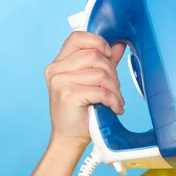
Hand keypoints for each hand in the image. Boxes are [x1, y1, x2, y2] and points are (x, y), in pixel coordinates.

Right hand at [44, 31, 126, 149]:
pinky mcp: (68, 95)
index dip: (98, 42)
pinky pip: (101, 91)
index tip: (109, 54)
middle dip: (112, 72)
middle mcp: (56, 69)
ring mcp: (60, 82)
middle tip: (115, 88)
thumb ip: (105, 61)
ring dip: (115, 89)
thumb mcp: (93, 81)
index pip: (78, 37)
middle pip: (95, 55)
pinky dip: (113, 100)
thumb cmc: (81, 110)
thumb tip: (119, 43)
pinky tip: (115, 108)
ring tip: (115, 99)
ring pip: (101, 73)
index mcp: (59, 62)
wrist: (69, 138)